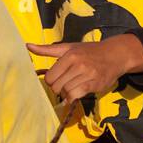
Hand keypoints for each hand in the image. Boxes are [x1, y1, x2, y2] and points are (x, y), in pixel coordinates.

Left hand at [26, 35, 142, 104]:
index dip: (51, 80)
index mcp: (70, 55)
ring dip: (67, 92)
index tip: (57, 78)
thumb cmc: (89, 51)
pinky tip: (77, 92)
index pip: (50, 77)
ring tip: (72, 86)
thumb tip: (27, 46)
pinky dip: (74, 96)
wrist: (115, 55)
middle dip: (58, 87)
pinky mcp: (95, 84)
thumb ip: (47, 49)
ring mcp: (88, 75)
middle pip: (57, 86)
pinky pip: (77, 95)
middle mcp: (79, 65)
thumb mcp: (69, 47)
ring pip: (67, 92)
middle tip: (65, 83)